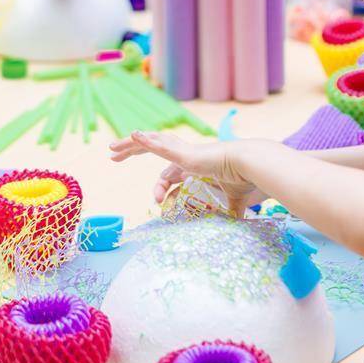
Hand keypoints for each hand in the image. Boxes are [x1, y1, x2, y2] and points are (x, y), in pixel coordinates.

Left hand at [109, 130, 259, 215]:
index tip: (156, 202)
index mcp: (196, 165)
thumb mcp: (234, 200)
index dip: (159, 187)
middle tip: (113, 155)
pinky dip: (145, 142)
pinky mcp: (184, 154)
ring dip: (130, 145)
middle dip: (133, 151)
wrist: (252, 166)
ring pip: (151, 144)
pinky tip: (132, 137)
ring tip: (112, 147)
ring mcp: (185, 153)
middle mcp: (187, 156)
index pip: (169, 173)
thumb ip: (231, 210)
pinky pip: (160, 146)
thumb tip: (238, 225)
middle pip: (154, 149)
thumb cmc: (245, 179)